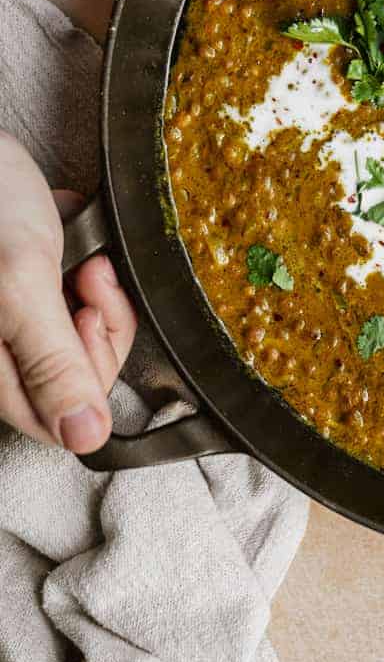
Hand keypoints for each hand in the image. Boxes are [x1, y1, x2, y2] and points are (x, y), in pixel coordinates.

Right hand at [0, 131, 136, 451]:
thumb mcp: (20, 283)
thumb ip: (52, 362)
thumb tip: (84, 436)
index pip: (59, 415)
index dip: (91, 367)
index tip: (89, 311)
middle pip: (72, 371)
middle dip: (96, 318)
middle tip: (89, 270)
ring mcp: (6, 310)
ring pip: (74, 327)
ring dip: (93, 284)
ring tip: (78, 247)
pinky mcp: (18, 274)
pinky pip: (65, 285)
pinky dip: (78, 253)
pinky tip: (65, 225)